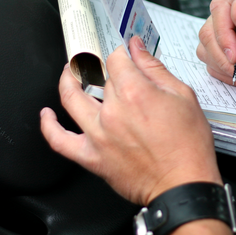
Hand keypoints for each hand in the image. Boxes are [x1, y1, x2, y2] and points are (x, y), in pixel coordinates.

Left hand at [40, 37, 221, 205]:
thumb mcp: (183, 97)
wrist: (184, 185)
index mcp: (135, 93)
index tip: (125, 54)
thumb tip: (138, 49)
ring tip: (69, 74)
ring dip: (67, 81)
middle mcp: (112, 112)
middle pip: (99, 78)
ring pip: (70, 99)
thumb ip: (155, 69)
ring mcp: (98, 135)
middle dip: (106, 70)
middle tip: (111, 69)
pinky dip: (48, 126)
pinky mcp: (92, 157)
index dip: (121, 52)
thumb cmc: (188, 147)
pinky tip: (47, 115)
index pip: (116, 59)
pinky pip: (59, 141)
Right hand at [196, 0, 235, 91]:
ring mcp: (231, 33)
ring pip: (207, 49)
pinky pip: (213, 64)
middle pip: (209, 31)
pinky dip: (229, 74)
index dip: (223, 33)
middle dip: (225, 56)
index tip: (235, 54)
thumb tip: (235, 8)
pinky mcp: (228, 52)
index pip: (221, 8)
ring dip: (228, 68)